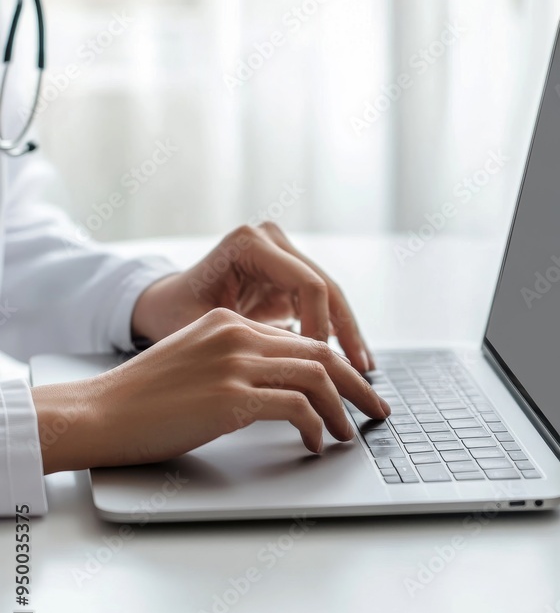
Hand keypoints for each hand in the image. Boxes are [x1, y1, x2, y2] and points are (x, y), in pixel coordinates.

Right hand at [34, 308, 389, 473]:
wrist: (99, 412)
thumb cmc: (141, 397)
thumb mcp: (193, 361)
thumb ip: (234, 359)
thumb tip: (278, 382)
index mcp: (228, 322)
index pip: (299, 339)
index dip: (335, 365)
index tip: (353, 388)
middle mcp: (236, 335)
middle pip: (319, 353)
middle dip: (356, 384)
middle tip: (377, 408)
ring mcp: (234, 364)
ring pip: (316, 376)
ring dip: (343, 408)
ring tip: (352, 433)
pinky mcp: (230, 398)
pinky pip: (295, 407)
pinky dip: (315, 426)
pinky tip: (315, 443)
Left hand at [132, 223, 374, 372]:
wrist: (163, 305)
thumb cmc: (173, 315)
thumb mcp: (206, 328)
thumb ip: (251, 341)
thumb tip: (300, 368)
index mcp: (248, 243)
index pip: (306, 284)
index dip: (321, 328)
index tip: (324, 368)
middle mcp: (270, 240)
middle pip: (325, 287)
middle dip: (346, 332)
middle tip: (362, 372)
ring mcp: (282, 253)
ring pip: (330, 296)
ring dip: (347, 335)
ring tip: (363, 372)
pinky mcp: (288, 274)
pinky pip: (320, 304)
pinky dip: (333, 334)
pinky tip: (347, 363)